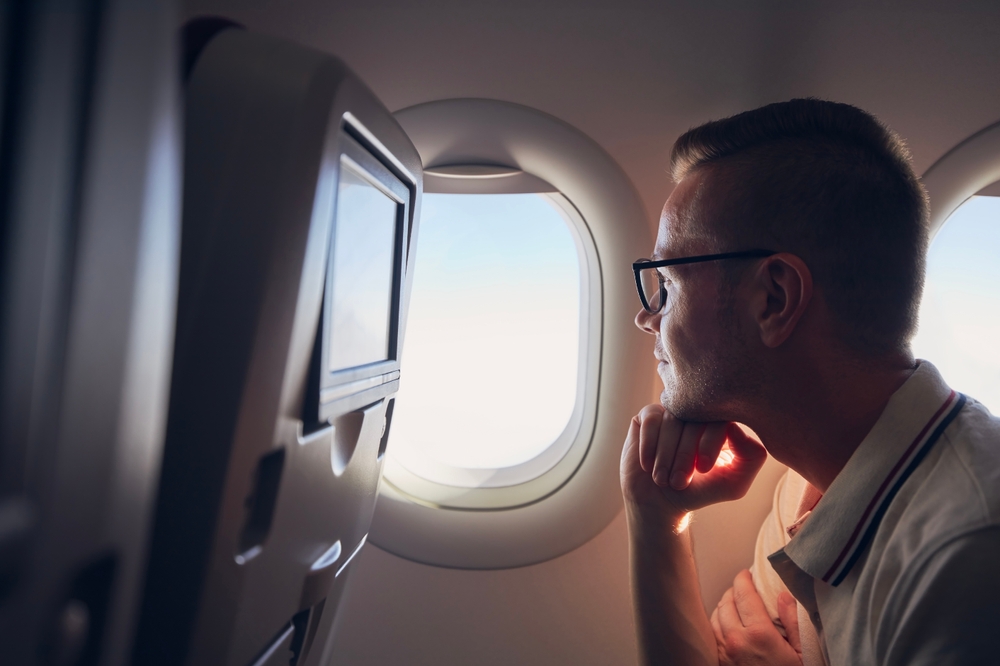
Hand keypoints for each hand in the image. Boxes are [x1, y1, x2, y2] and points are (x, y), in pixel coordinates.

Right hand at [620, 404, 767, 524]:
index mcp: (723, 424)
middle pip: (695, 420)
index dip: (711, 442)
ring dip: (665, 455)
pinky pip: (650, 420)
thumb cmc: (700, 491)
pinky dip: (649, 446)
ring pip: (671, 421)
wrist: (661, 501)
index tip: (704, 468)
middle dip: (685, 454)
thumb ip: (751, 458)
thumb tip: (733, 426)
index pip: (722, 418)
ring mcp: (673, 412)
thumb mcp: (734, 483)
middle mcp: (698, 413)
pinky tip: (647, 465)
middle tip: (679, 482)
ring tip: (662, 480)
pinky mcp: (649, 415)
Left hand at [710, 570, 802, 665]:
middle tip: (743, 588)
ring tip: (735, 604)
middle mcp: (736, 641)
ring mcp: (724, 653)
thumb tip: (783, 596)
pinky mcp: (719, 663)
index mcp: (759, 634)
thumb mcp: (803, 654)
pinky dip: (717, 624)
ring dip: (723, 607)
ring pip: (714, 617)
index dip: (743, 579)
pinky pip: (712, 635)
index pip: (743, 594)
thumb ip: (793, 623)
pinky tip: (727, 625)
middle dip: (733, 591)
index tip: (746, 573)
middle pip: (726, 602)